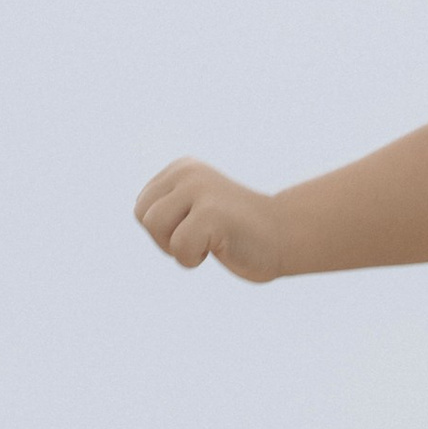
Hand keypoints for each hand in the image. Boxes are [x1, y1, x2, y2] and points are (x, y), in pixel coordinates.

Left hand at [134, 158, 287, 282]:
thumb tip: (142, 212)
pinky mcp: (211, 212)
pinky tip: (220, 248)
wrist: (285, 237)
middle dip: (166, 238)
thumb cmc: (239, 233)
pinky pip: (179, 247)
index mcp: (181, 169)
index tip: (197, 229)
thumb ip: (169, 207)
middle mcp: (188, 173)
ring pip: (155, 227)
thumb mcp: (197, 208)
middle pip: (143, 215)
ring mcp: (200, 189)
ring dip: (179, 248)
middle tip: (202, 238)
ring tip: (210, 241)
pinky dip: (194, 259)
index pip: (142, 207)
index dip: (164, 230)